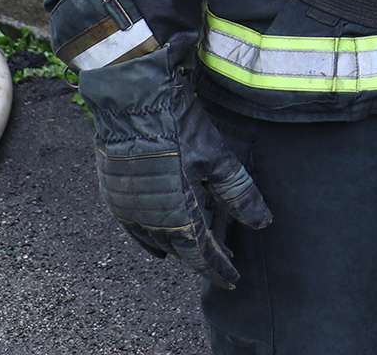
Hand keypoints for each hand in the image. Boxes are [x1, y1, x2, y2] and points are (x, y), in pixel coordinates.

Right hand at [81, 35, 272, 287]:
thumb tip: (262, 224)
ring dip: (180, 244)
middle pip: (179, 247)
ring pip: (158, 238)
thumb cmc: (176, 123)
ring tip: (201, 245)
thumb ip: (239, 194)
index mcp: (173, 214)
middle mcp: (146, 218)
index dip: (218, 267)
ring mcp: (126, 206)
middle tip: (226, 260)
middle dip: (203, 255)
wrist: (129, 96)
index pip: (200, 253)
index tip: (234, 280)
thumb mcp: (216, 157)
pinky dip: (153, 236)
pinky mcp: (114, 192)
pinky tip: (159, 246)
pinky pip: (136, 227)